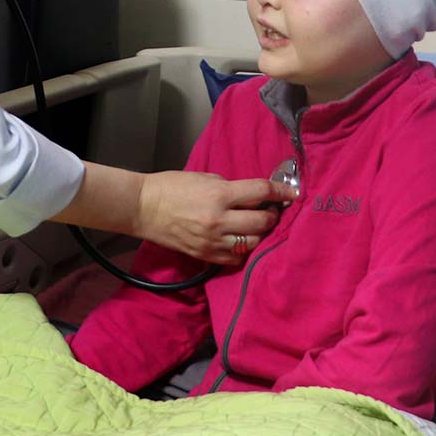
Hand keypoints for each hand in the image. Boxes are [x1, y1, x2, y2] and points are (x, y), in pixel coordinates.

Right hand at [134, 170, 297, 265]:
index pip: (261, 192)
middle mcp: (220, 220)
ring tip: (257, 227)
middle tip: (271, 210)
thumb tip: (252, 195)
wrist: (143, 208)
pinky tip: (241, 241)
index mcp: (220, 195)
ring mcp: (213, 241)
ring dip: (259, 234)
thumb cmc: (172, 186)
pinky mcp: (206, 255)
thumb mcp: (205, 177)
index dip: (281, 191)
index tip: (292, 192)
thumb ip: (230, 187)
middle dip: (272, 214)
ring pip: (253, 243)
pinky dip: (243, 250)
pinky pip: (236, 258)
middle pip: (262, 221)